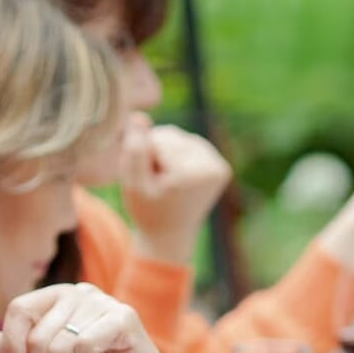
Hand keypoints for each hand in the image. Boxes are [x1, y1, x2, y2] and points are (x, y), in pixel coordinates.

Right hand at [119, 113, 231, 264]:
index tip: (148, 185)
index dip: (144, 160)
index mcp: (192, 173)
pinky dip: (178, 158)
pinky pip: (190, 146)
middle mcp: (212, 166)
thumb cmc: (146, 212)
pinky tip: (175, 179)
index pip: (158, 142)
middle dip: (156, 155)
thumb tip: (139, 116)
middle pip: (171, 137)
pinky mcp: (221, 166)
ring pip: (180, 138)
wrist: (168, 236)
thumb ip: (134, 151)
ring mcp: (219, 166)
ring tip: (165, 182)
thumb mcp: (132, 185)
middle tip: (156, 184)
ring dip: (166, 155)